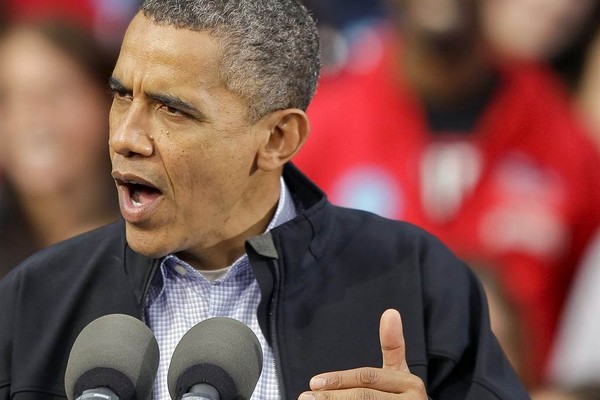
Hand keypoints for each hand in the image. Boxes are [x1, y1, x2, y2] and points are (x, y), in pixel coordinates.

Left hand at [299, 309, 427, 398]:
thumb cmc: (401, 397)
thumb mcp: (398, 372)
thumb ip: (392, 345)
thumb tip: (390, 311)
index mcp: (409, 383)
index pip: (367, 378)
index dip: (339, 379)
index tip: (313, 382)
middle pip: (363, 396)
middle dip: (332, 397)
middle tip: (305, 397)